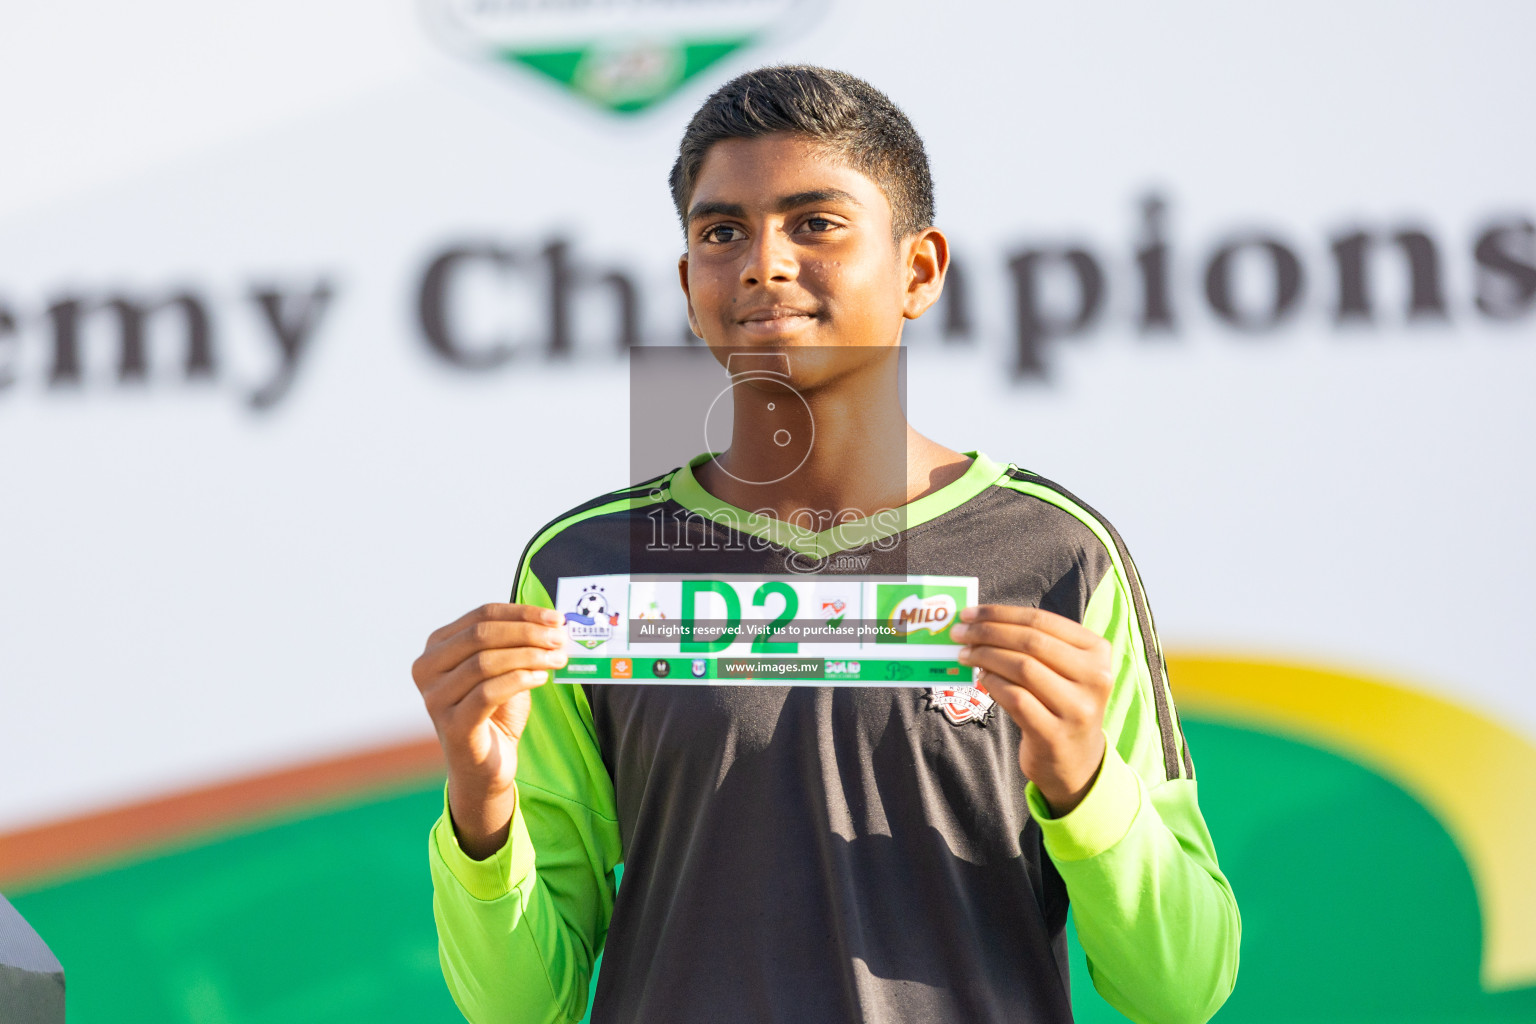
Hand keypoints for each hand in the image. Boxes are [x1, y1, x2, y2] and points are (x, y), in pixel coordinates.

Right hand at [412, 603, 569, 858]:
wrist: (485, 768)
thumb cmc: (495, 714)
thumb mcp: (504, 670)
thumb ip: (518, 644)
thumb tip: (554, 622)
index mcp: (436, 649)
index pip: (481, 616)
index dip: (521, 613)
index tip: (555, 617)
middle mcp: (427, 670)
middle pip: (481, 635)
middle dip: (526, 632)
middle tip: (559, 637)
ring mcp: (435, 699)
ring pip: (484, 662)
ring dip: (528, 656)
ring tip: (557, 658)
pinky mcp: (453, 725)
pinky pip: (488, 693)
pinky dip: (519, 680)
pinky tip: (542, 678)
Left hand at [949, 605, 1114, 815]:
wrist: (1075, 762)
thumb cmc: (1060, 703)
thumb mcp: (1063, 670)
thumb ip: (1034, 644)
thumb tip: (980, 621)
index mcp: (1097, 651)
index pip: (1042, 621)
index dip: (1000, 614)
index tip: (969, 614)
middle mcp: (1095, 677)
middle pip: (1031, 642)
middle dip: (988, 632)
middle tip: (959, 633)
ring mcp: (1077, 708)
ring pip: (1023, 667)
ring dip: (986, 656)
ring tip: (966, 654)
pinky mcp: (1055, 734)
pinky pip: (1016, 698)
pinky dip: (993, 683)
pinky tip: (982, 678)